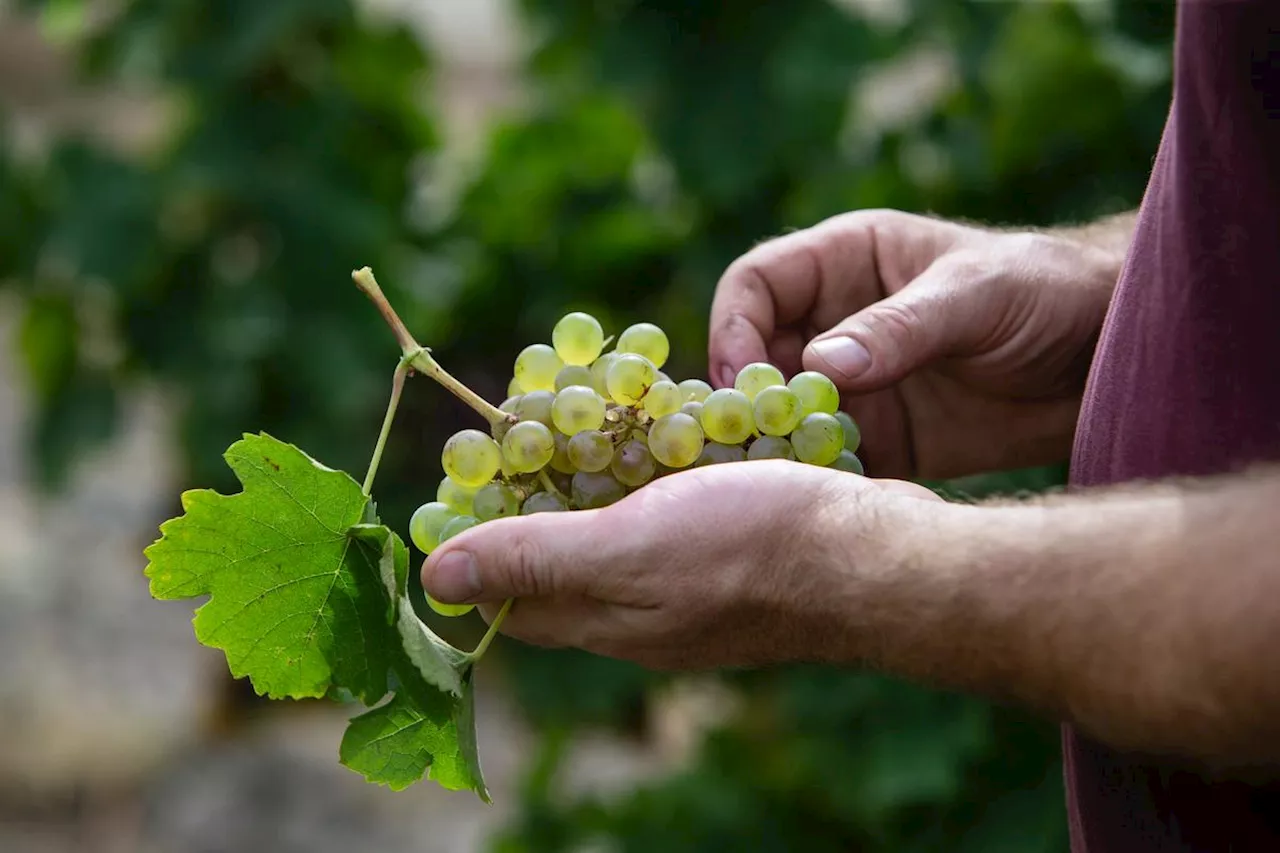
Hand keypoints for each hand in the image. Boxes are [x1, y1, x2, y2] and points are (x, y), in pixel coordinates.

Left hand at [420, 462, 941, 669]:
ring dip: (597, 465)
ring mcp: (691, 574)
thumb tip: (434, 579)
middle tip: (521, 416)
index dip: (474, 537)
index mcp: (608, 620)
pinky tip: (661, 416)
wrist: (882, 551)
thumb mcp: (629, 552)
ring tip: (582, 402)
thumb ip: (535, 561)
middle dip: (536, 487)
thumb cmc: (757, 551)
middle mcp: (643, 607)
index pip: (510, 592)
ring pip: (622, 519)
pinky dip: (658, 460)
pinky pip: (675, 501)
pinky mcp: (733, 539)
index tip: (461, 471)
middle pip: (562, 549)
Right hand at [708, 209, 1122, 478]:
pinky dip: (820, 485)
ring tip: (782, 483)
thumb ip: (901, 327)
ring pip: (783, 420)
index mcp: (843, 263)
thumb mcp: (976, 294)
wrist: (1111, 356)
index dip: (734, 327)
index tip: (742, 379)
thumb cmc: (1047, 290)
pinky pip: (830, 466)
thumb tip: (819, 367)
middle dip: (743, 403)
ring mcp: (855, 388)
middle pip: (755, 361)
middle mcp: (835, 325)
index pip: (755, 285)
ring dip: (775, 450)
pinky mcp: (883, 443)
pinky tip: (828, 506)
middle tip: (747, 447)